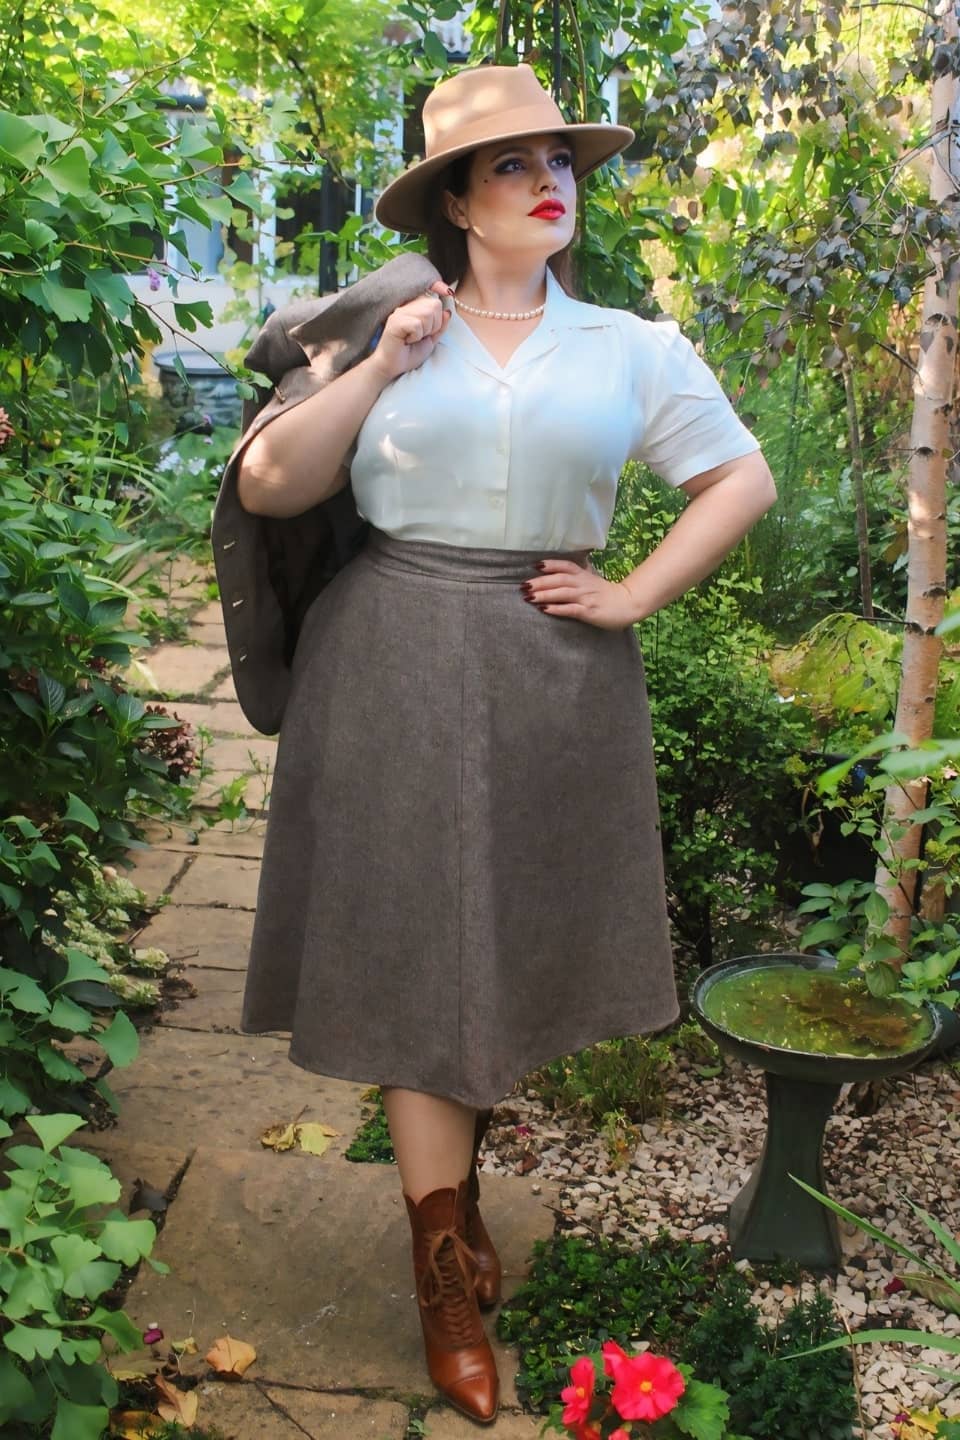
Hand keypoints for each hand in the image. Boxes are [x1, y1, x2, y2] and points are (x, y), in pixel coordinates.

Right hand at [367, 280, 452, 382]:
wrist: (394, 366)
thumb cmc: (410, 352)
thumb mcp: (431, 339)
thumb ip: (441, 325)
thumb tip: (447, 312)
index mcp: (415, 306)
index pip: (436, 302)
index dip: (438, 320)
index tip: (428, 332)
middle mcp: (407, 305)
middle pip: (434, 305)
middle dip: (432, 326)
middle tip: (420, 337)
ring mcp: (400, 311)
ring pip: (427, 314)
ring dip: (424, 331)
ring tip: (413, 338)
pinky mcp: (395, 321)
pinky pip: (417, 324)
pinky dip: (416, 336)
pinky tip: (407, 340)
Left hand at [522, 558, 639, 629]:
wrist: (629, 604)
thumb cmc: (608, 594)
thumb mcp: (593, 580)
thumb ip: (579, 574)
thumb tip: (563, 569)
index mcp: (584, 575)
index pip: (566, 566)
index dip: (550, 565)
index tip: (535, 565)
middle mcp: (584, 584)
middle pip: (559, 579)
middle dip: (540, 582)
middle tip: (523, 586)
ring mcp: (586, 598)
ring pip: (562, 593)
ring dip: (544, 594)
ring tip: (529, 597)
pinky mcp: (589, 611)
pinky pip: (571, 609)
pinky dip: (557, 608)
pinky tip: (545, 609)